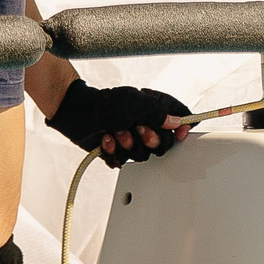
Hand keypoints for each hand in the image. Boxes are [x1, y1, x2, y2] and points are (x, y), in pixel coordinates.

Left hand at [47, 79, 192, 167]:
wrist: (79, 113)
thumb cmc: (106, 103)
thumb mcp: (138, 103)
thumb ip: (160, 114)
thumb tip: (176, 122)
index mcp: (155, 109)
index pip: (180, 118)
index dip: (183, 127)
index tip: (180, 133)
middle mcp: (147, 124)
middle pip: (164, 144)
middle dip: (150, 139)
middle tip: (138, 128)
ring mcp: (133, 138)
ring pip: (144, 155)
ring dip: (129, 144)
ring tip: (117, 132)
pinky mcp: (120, 150)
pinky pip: (124, 161)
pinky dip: (114, 150)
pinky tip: (108, 139)